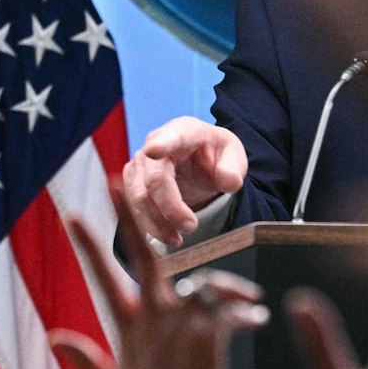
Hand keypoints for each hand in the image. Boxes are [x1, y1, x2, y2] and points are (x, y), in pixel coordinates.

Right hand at [53, 183, 265, 368]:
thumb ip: (82, 360)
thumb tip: (53, 336)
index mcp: (127, 326)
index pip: (102, 276)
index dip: (87, 244)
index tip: (71, 214)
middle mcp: (153, 315)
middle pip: (143, 254)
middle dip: (131, 215)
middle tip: (121, 178)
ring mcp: (182, 322)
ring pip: (203, 280)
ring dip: (226, 286)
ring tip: (247, 301)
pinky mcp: (210, 334)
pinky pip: (232, 310)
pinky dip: (246, 313)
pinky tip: (258, 322)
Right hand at [121, 118, 246, 246]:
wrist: (201, 162)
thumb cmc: (215, 155)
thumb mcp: (234, 157)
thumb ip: (234, 168)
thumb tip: (230, 181)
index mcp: (184, 131)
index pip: (171, 137)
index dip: (161, 144)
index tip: (154, 151)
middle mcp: (156, 142)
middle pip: (154, 179)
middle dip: (171, 207)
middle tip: (191, 226)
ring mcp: (141, 162)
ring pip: (139, 196)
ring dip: (158, 221)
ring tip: (179, 237)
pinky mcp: (134, 181)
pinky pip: (134, 207)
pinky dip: (151, 225)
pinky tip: (169, 235)